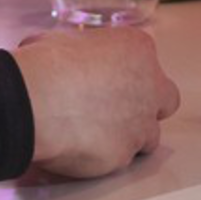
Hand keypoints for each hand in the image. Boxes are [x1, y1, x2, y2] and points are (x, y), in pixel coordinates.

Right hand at [9, 28, 180, 177]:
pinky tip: (81, 148)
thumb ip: (81, 51)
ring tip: (93, 134)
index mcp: (137, 48)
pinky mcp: (125, 154)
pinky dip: (105, 156)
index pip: (146, 62)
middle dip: (146, 106)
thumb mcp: (64, 40)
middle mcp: (150, 85)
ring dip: (128, 136)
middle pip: (165, 99)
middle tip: (115, 110)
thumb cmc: (45, 66)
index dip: (126, 73)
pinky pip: (121, 159)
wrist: (35, 102)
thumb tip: (66, 56)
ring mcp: (141, 123)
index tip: (108, 80)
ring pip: (149, 135)